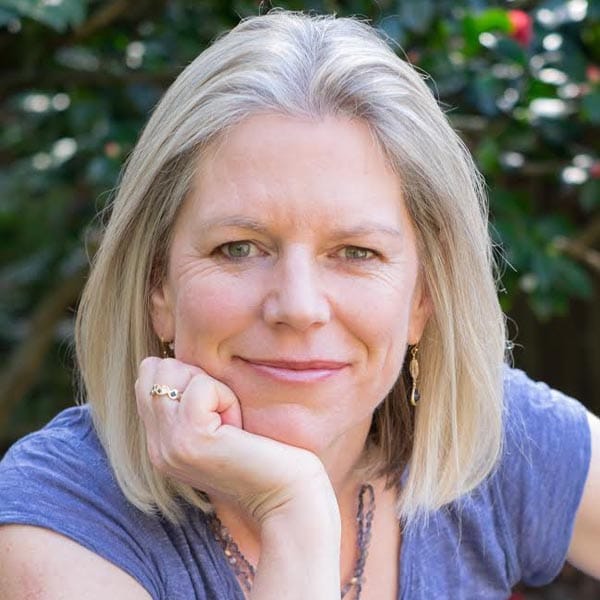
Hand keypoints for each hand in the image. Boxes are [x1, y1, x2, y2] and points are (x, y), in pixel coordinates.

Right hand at [135, 357, 335, 523]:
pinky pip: (201, 387)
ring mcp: (168, 445)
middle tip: (225, 415)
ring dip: (212, 387)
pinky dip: (226, 398)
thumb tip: (172, 359)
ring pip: (172, 373)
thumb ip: (191, 401)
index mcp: (160, 442)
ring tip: (231, 421)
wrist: (287, 499)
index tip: (216, 409)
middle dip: (196, 377)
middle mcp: (157, 446)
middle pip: (154, 370)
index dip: (186, 377)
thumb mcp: (218, 426)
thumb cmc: (265, 456)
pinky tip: (238, 426)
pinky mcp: (190, 439)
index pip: (147, 378)